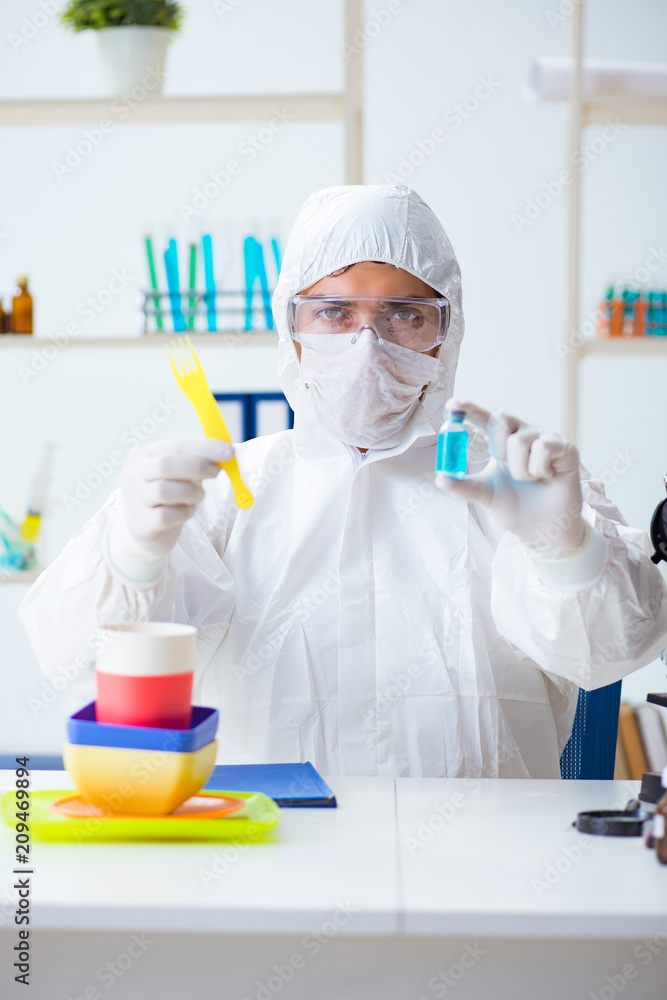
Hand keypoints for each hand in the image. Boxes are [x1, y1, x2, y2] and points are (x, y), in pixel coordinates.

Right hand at [118, 438, 233, 558]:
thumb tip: (226, 452)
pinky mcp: (140, 524)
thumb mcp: (180, 473)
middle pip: (165, 464)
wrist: (146, 531)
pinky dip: (184, 513)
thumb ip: (198, 461)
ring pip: (164, 490)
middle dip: (197, 467)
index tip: (228, 452)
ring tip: (197, 495)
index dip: (204, 448)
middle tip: (216, 473)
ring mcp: (133, 499)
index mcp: (142, 455)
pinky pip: (166, 516)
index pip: (175, 446)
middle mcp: (132, 474)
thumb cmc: (168, 496)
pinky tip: (186, 512)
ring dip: (191, 492)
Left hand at [435, 400, 585, 557]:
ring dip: (520, 470)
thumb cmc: (515, 508)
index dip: (469, 410)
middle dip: (498, 446)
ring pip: (520, 440)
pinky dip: (538, 468)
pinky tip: (546, 477)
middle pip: (501, 419)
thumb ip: (464, 485)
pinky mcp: (565, 448)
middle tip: (506, 466)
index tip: (453, 404)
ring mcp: (545, 438)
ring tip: (530, 480)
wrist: (541, 530)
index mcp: (502, 442)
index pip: (484, 419)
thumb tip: (440, 479)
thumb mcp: (485, 495)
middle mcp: (523, 433)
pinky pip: (544, 447)